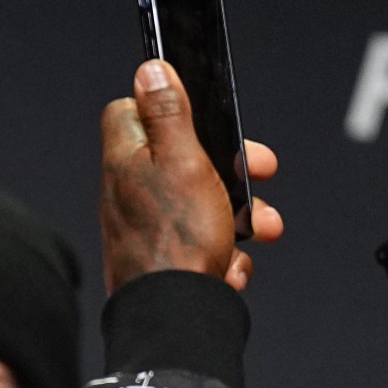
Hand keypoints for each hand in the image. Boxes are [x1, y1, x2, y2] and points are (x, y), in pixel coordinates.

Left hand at [99, 60, 282, 292]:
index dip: (168, 106)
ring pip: (204, 204)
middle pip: (183, 157)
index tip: (199, 114)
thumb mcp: (182, 160)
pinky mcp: (164, 260)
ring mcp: (146, 228)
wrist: (173, 316)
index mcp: (127, 160)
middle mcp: (130, 193)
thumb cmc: (175, 241)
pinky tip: (227, 266)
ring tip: (259, 228)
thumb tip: (150, 70)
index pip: (131, 112)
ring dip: (241, 214)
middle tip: (259, 170)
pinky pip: (204, 245)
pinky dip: (224, 254)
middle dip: (231, 166)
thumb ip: (168, 114)